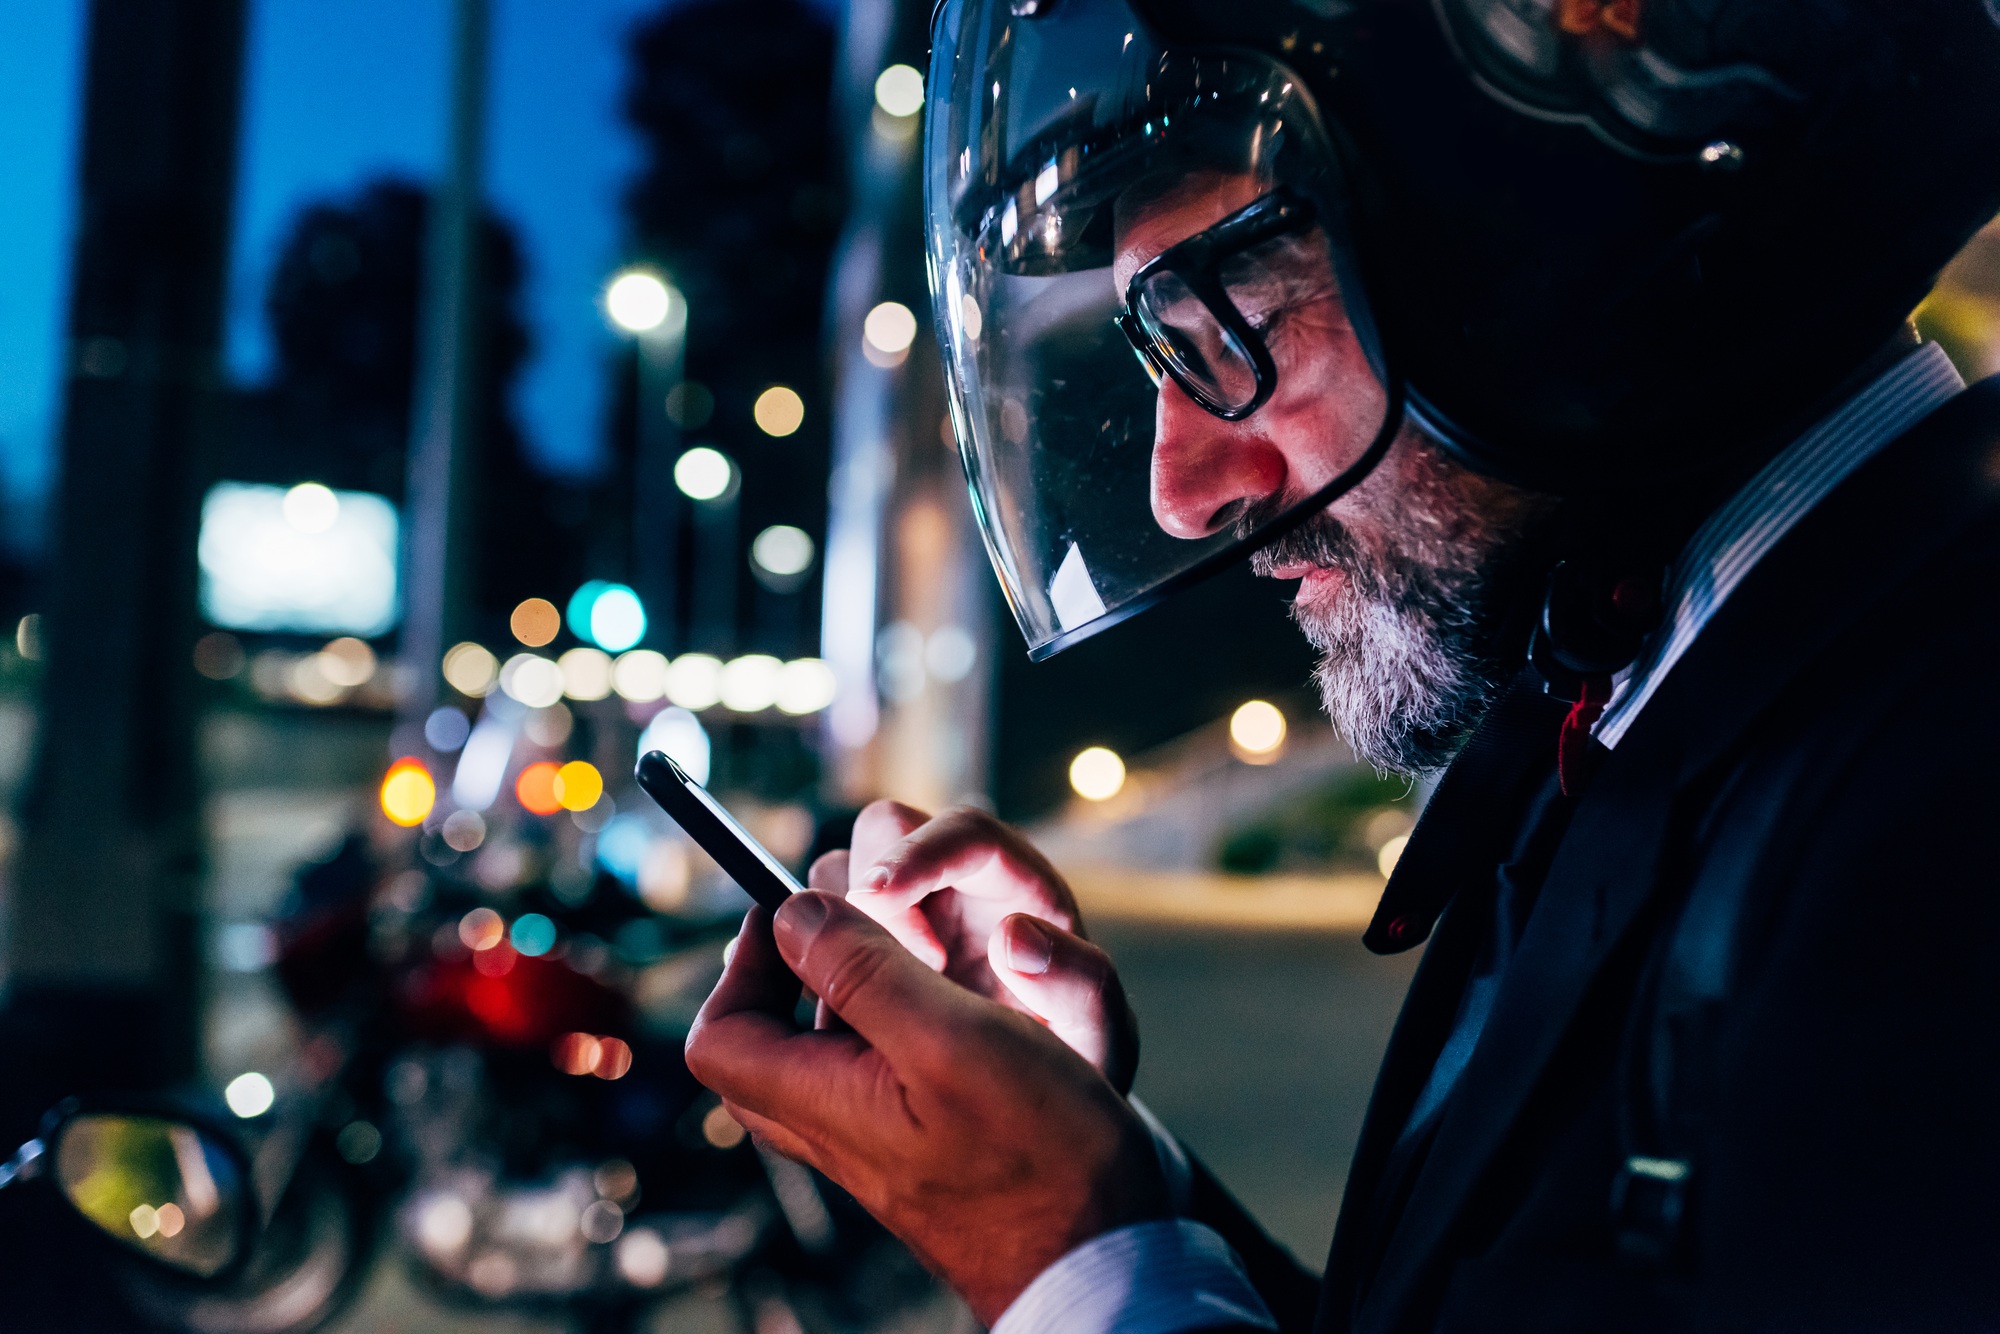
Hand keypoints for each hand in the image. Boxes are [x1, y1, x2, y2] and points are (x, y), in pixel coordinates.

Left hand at [686, 893, 1168, 1323]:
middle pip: (768, 1039)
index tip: (800, 912)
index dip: (743, 963)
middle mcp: (838, 1128)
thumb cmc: (1036, 1157)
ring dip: (863, 988)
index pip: (718, 1036)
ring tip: (920, 949)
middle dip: (800, 968)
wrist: (1103, 1258)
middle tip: (855, 923)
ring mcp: (883, 1142)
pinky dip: (910, 1020)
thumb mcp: (948, 1039)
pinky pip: (887, 1070)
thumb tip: (794, 912)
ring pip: (832, 1049)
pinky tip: (968, 1001)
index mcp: (820, 1103)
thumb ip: (863, 972)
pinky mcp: (930, 1146)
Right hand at [808, 800, 1139, 1091]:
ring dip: (838, 926)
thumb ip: (1079, 988)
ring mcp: (912, 914)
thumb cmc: (1080, 1065)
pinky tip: (845, 1025)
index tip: (877, 895)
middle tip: (887, 971)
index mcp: (1024, 889)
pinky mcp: (872, 951)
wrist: (1047, 1114)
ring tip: (873, 1009)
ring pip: (843, 873)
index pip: (967, 832)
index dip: (919, 852)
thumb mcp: (1098, 1039)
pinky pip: (821, 930)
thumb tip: (1017, 935)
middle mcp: (963, 887)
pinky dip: (816, 962)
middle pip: (888, 829)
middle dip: (867, 885)